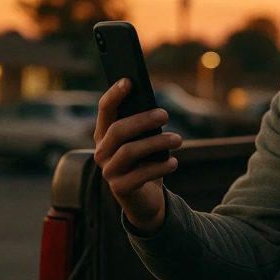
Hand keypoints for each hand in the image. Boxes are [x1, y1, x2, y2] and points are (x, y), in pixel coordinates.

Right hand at [93, 78, 182, 231]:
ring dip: (156, 142)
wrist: (144, 199)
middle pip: (118, 130)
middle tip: (165, 114)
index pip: (105, 110)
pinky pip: (141, 175)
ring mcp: (109, 171)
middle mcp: (102, 152)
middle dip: (142, 120)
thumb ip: (144, 127)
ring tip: (177, 139)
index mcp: (104, 135)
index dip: (115, 95)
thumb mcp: (144, 142)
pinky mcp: (121, 189)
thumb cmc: (145, 162)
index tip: (129, 80)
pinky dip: (160, 166)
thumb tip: (156, 111)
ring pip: (129, 151)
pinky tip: (174, 162)